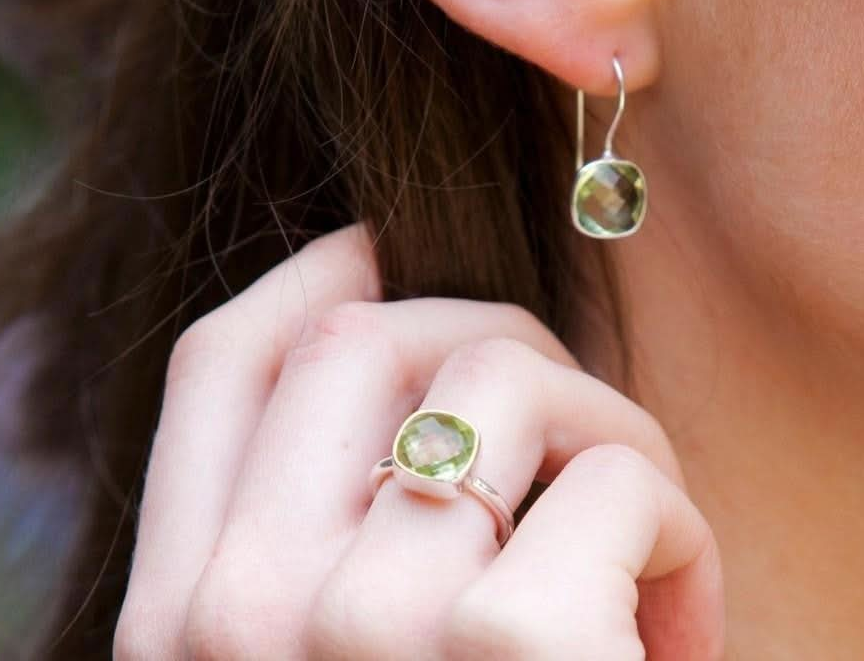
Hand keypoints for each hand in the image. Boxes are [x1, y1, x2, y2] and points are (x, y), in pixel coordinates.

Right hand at [114, 223, 723, 659]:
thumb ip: (316, 534)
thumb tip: (386, 335)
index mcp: (180, 628)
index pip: (220, 363)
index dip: (309, 275)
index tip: (379, 244)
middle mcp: (241, 618)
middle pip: (365, 335)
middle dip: (485, 329)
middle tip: (565, 412)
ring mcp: (364, 631)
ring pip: (501, 373)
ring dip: (604, 424)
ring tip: (642, 528)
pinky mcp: (510, 655)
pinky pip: (618, 476)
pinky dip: (674, 526)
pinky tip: (683, 630)